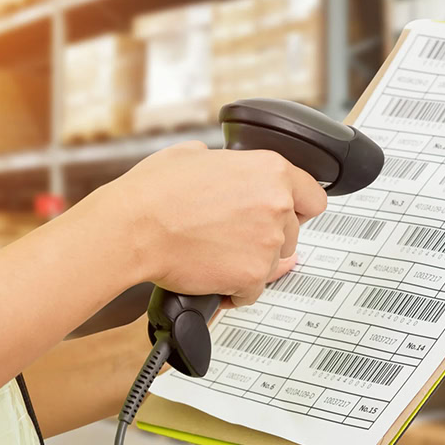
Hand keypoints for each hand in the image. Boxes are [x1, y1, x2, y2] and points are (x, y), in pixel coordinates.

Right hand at [103, 141, 326, 306]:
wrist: (131, 229)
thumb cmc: (154, 192)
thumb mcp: (195, 154)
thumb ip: (229, 163)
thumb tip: (228, 168)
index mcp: (270, 169)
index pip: (314, 197)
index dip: (297, 208)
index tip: (288, 216)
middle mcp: (277, 204)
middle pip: (293, 233)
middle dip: (267, 236)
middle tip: (232, 235)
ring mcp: (268, 242)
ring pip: (273, 262)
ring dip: (250, 262)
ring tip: (215, 252)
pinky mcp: (252, 275)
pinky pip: (254, 290)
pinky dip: (236, 289)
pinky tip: (213, 275)